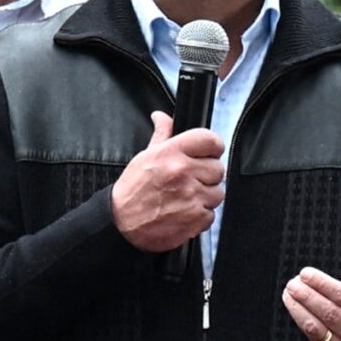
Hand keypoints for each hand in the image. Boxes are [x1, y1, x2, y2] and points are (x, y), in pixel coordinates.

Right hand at [111, 111, 225, 252]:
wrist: (121, 222)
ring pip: (218, 192)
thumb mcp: (144, 157)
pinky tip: (184, 211)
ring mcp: (191, 196)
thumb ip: (161, 135)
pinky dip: (200, 214)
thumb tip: (162, 117)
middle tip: (189, 180)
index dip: (212, 146)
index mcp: (170, 154)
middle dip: (206, 174)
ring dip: (205, 196)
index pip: (210, 140)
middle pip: (218, 168)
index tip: (209, 152)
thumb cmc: (132, 190)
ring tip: (185, 197)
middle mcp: (182, 173)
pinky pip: (211, 213)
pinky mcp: (196, 218)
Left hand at [283, 267, 340, 340]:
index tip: (305, 273)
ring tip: (289, 291)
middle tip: (293, 283)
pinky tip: (292, 304)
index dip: (322, 283)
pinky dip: (299, 316)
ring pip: (319, 323)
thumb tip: (310, 279)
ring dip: (299, 304)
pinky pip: (313, 334)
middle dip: (307, 294)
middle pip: (330, 310)